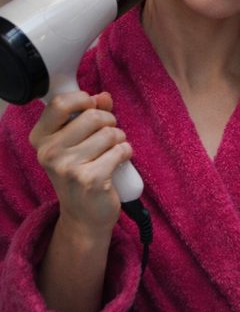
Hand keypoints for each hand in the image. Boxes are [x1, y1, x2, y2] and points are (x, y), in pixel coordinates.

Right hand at [29, 91, 130, 240]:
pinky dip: (126, 152)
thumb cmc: (82, 172)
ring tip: (112, 151)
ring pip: (110, 133)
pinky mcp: (90, 179)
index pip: (60, 103)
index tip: (92, 106)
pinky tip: (119, 161)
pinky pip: (120, 150)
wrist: (84, 215)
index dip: (83, 100)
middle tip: (109, 136)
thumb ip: (89, 114)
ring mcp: (68, 167)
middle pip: (93, 116)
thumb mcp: (77, 142)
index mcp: (41, 139)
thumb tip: (103, 96)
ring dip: (119, 139)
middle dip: (110, 122)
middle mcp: (49, 152)